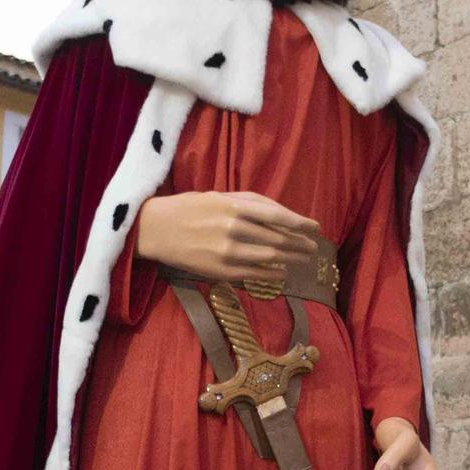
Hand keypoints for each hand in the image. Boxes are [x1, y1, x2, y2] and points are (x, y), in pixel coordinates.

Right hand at [136, 191, 319, 285]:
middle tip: (313, 248)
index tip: (315, 228)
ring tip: (302, 259)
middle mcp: (234, 228)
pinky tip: (281, 272)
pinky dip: (272, 273)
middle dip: (299, 244)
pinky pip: (254, 273)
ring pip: (269, 256)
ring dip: (290, 259)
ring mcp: (228, 251)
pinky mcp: (221, 270)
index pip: (276, 215)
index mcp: (233, 205)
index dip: (299, 223)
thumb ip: (246, 203)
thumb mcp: (216, 196)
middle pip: (278, 237)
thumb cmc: (187, 209)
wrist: (154, 230)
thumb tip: (277, 214)